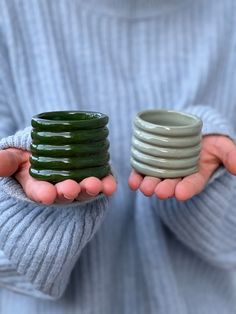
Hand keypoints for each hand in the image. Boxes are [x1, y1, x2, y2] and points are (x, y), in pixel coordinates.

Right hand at [0, 148, 116, 204]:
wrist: (51, 150)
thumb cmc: (28, 157)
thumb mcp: (14, 158)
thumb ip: (5, 162)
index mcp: (39, 187)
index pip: (40, 193)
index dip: (43, 194)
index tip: (46, 195)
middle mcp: (59, 190)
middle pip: (65, 194)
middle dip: (68, 192)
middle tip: (70, 189)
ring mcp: (77, 185)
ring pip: (84, 191)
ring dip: (90, 189)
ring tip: (95, 185)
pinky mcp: (93, 177)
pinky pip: (101, 184)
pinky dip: (107, 185)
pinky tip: (111, 185)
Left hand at [128, 135, 235, 200]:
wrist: (193, 132)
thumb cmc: (210, 141)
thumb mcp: (222, 146)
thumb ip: (230, 155)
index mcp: (196, 176)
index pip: (192, 185)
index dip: (186, 189)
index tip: (180, 194)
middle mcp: (179, 176)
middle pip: (171, 184)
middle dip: (164, 188)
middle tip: (158, 192)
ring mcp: (164, 171)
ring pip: (156, 179)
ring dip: (148, 184)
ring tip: (143, 188)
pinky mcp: (151, 163)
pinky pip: (143, 171)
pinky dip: (137, 176)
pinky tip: (133, 181)